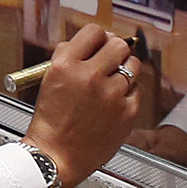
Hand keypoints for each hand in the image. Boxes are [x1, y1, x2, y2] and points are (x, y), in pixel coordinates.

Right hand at [25, 22, 142, 187]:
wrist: (56, 156)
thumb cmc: (51, 122)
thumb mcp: (48, 80)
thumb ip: (68, 56)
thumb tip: (92, 42)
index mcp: (66, 65)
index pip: (94, 32)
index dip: (99, 37)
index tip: (100, 44)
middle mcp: (89, 76)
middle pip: (118, 45)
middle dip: (115, 51)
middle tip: (110, 61)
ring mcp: (110, 94)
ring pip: (133, 65)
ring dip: (125, 70)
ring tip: (113, 83)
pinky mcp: (126, 111)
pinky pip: (138, 90)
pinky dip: (129, 93)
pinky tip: (115, 102)